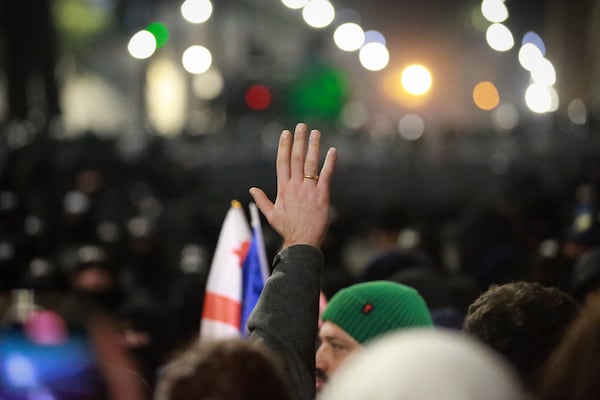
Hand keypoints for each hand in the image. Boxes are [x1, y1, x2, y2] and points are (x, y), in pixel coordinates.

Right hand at [250, 123, 336, 249]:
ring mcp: (309, 189)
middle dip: (299, 140)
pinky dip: (329, 162)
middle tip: (301, 126)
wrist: (302, 241)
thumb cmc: (287, 229)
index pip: (282, 162)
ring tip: (316, 132)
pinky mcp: (322, 194)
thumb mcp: (271, 214)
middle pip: (296, 158)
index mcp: (283, 189)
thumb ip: (262, 200)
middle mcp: (295, 186)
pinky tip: (332, 150)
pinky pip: (326, 174)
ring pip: (310, 163)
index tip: (286, 133)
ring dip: (313, 146)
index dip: (284, 146)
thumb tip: (252, 189)